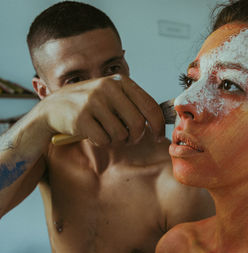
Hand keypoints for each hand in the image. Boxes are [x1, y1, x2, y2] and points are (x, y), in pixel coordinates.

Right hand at [38, 74, 164, 145]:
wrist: (54, 107)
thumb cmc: (91, 104)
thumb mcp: (113, 95)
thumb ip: (134, 104)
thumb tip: (160, 122)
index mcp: (121, 81)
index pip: (150, 106)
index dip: (158, 125)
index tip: (158, 136)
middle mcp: (108, 88)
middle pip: (138, 124)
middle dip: (136, 137)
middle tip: (129, 139)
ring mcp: (93, 102)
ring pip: (121, 135)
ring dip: (117, 140)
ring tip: (106, 131)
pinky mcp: (81, 117)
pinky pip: (104, 140)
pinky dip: (102, 142)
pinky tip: (93, 133)